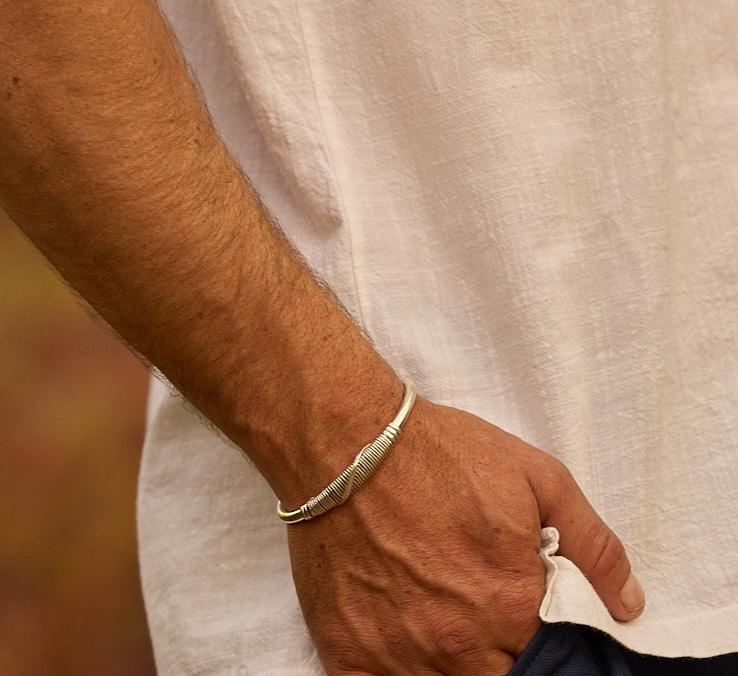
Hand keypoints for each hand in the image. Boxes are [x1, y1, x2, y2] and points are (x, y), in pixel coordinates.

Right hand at [286, 396, 644, 674]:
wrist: (350, 442)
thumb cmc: (441, 454)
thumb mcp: (537, 477)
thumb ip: (592, 545)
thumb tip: (628, 605)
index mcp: (511, 605)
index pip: (550, 660)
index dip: (542, 641)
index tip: (524, 619)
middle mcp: (458, 644)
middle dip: (501, 656)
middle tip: (484, 615)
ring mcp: (399, 655)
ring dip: (455, 665)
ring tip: (444, 620)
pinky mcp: (349, 654)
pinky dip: (399, 675)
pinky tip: (403, 644)